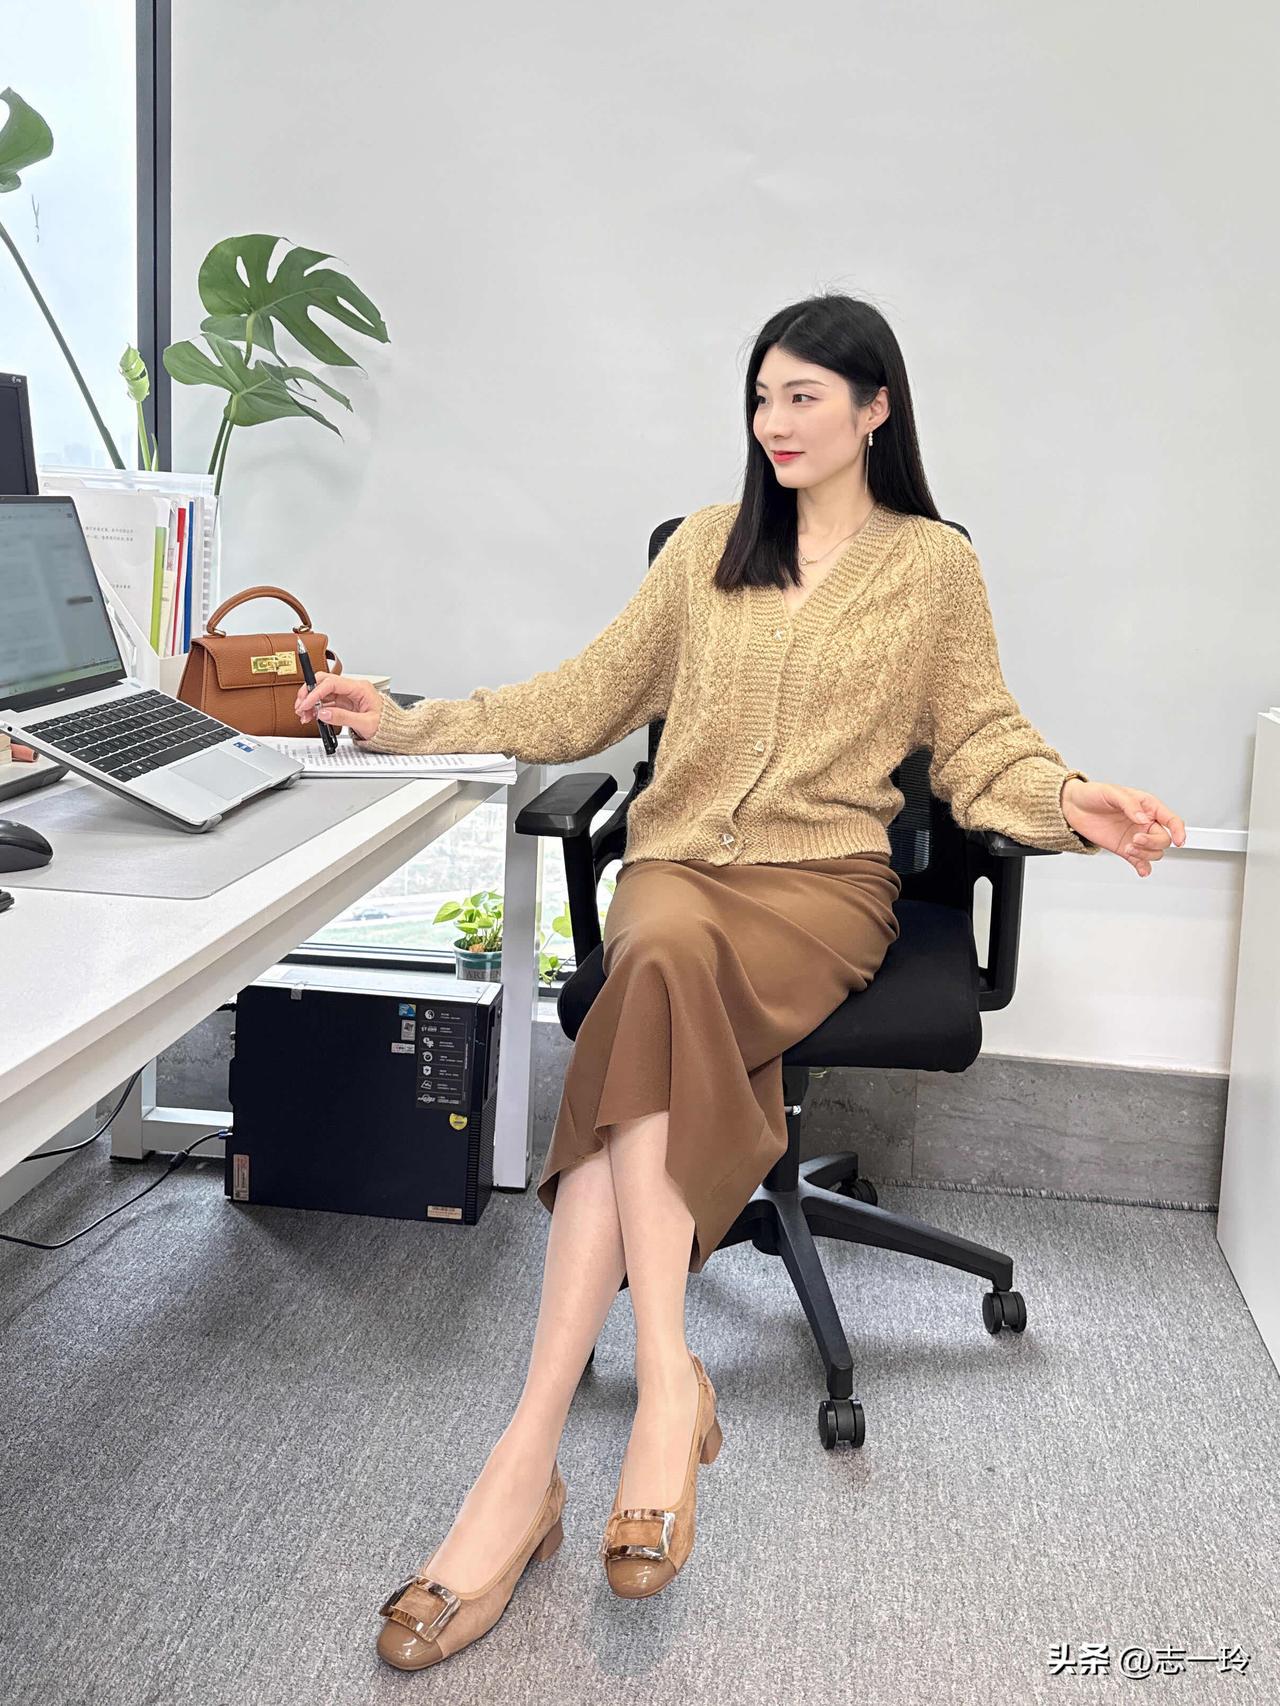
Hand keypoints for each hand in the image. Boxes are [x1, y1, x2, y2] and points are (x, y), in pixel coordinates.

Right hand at [294, 672, 383, 742]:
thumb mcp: (365, 724)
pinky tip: (311, 716)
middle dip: (309, 693)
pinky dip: (316, 708)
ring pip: (322, 692)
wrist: (393, 731)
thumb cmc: (386, 726)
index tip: (306, 704)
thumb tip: (323, 713)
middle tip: (300, 707)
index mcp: (360, 688)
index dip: (315, 692)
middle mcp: (352, 688)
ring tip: (304, 715)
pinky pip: (326, 701)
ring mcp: (347, 695)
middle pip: (324, 682)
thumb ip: (343, 717)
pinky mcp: (344, 703)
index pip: (331, 683)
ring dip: (310, 702)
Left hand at [1061, 779, 1185, 876]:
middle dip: (1152, 843)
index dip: (1178, 830)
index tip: (1179, 840)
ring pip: (1154, 852)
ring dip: (1144, 854)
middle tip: (1135, 839)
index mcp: (1147, 806)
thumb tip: (1142, 817)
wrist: (1073, 807)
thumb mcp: (1112, 792)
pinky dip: (1143, 868)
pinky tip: (1141, 870)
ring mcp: (1136, 837)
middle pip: (1163, 840)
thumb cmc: (1094, 794)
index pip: (1171, 820)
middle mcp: (1145, 823)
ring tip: (1128, 848)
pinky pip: (1140, 862)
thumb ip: (1129, 804)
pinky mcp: (1125, 849)